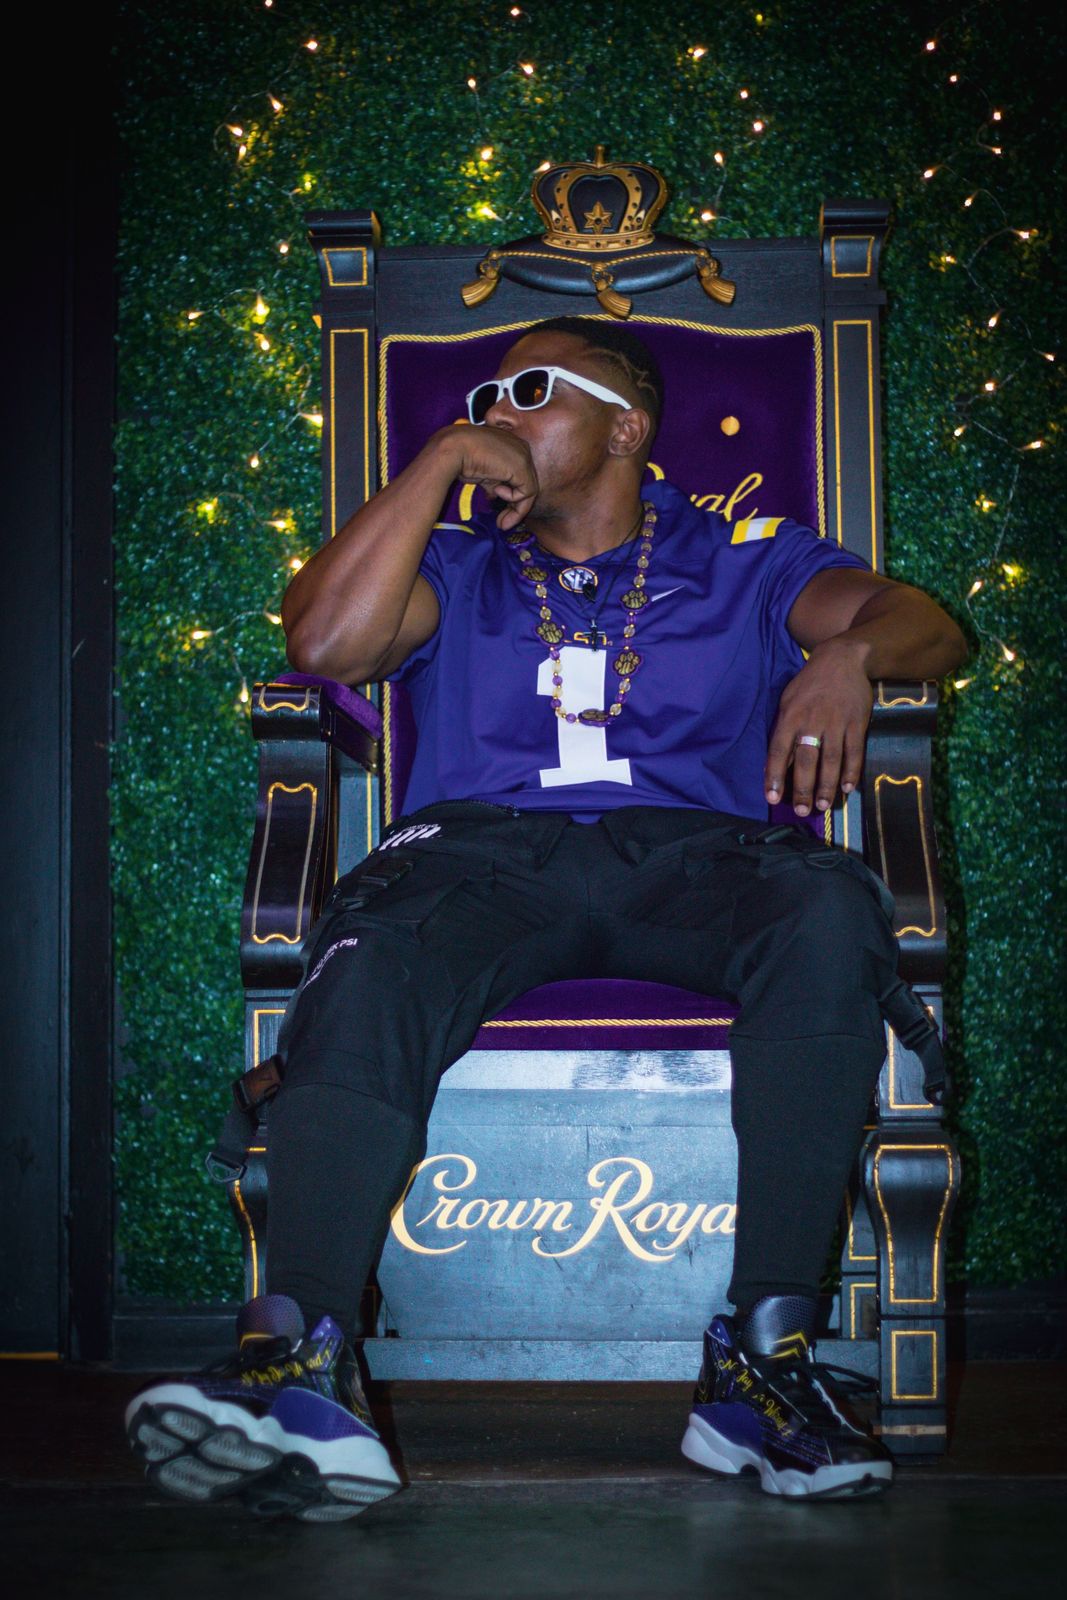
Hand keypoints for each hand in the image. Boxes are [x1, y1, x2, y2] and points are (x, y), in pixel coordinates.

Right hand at [434, 424, 538, 530]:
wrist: (454, 448)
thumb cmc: (462, 457)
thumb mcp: (482, 473)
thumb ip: (493, 483)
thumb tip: (496, 495)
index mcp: (511, 446)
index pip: (518, 477)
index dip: (510, 496)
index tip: (498, 510)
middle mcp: (521, 449)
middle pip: (525, 484)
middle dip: (515, 507)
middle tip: (503, 524)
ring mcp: (523, 456)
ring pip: (529, 491)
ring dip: (516, 511)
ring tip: (502, 524)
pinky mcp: (522, 466)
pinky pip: (527, 492)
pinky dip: (514, 501)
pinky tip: (497, 492)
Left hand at [764, 638, 873, 815]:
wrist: (842, 659)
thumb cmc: (809, 684)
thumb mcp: (788, 700)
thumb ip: (784, 729)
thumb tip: (780, 762)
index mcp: (791, 716)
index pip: (779, 750)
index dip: (775, 775)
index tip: (772, 797)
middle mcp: (812, 721)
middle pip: (807, 760)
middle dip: (803, 788)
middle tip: (802, 811)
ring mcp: (837, 722)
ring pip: (831, 759)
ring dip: (826, 785)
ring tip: (822, 805)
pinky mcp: (857, 723)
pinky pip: (854, 751)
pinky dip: (851, 771)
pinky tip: (847, 788)